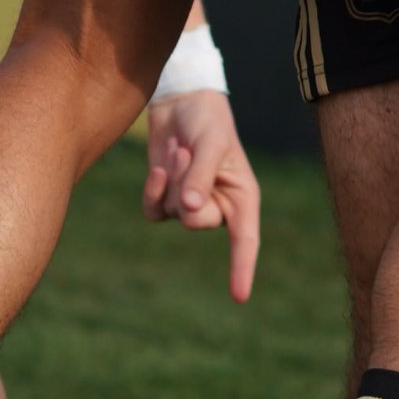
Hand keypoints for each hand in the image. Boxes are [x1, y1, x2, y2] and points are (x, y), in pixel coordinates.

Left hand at [143, 87, 260, 303]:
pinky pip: (154, 212)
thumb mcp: (211, 143)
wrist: (181, 101)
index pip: (245, 240)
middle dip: (186, 191)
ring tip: (180, 148)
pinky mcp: (166, 198)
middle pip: (197, 223)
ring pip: (173, 213)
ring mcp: (190, 204)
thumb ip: (201, 177)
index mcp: (242, 197)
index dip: (242, 268)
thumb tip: (189, 210)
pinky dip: (153, 189)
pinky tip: (159, 167)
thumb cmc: (207, 120)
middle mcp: (219, 205)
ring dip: (171, 179)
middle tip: (188, 155)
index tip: (239, 297)